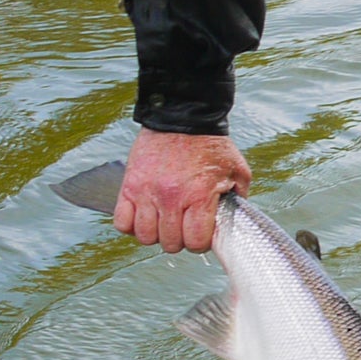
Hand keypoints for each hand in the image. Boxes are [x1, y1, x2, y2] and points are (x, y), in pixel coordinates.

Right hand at [116, 129, 250, 253]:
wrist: (182, 116)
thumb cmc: (210, 144)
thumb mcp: (237, 171)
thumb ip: (239, 198)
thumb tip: (233, 221)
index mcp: (199, 196)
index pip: (196, 242)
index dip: (200, 243)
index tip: (201, 234)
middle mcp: (170, 197)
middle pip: (170, 243)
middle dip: (179, 240)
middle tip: (183, 227)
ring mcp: (146, 192)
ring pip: (144, 236)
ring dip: (156, 234)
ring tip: (164, 222)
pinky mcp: (129, 186)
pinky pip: (121, 222)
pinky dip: (131, 225)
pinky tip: (145, 216)